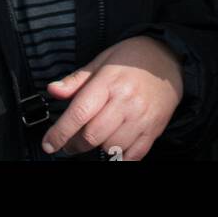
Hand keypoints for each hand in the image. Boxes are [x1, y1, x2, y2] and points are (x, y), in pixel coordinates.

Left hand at [42, 35, 184, 159]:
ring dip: (97, 148)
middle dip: (75, 144)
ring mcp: (141, 117)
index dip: (60, 133)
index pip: (79, 113)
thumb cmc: (132, 59)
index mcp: (109, 81)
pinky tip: (113, 146)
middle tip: (70, 142)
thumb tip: (53, 90)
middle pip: (92, 135)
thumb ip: (76, 80)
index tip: (49, 143)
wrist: (168, 59)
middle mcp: (126, 100)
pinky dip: (118, 157)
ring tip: (95, 138)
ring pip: (110, 148)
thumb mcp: (102, 61)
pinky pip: (132, 155)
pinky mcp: (153, 129)